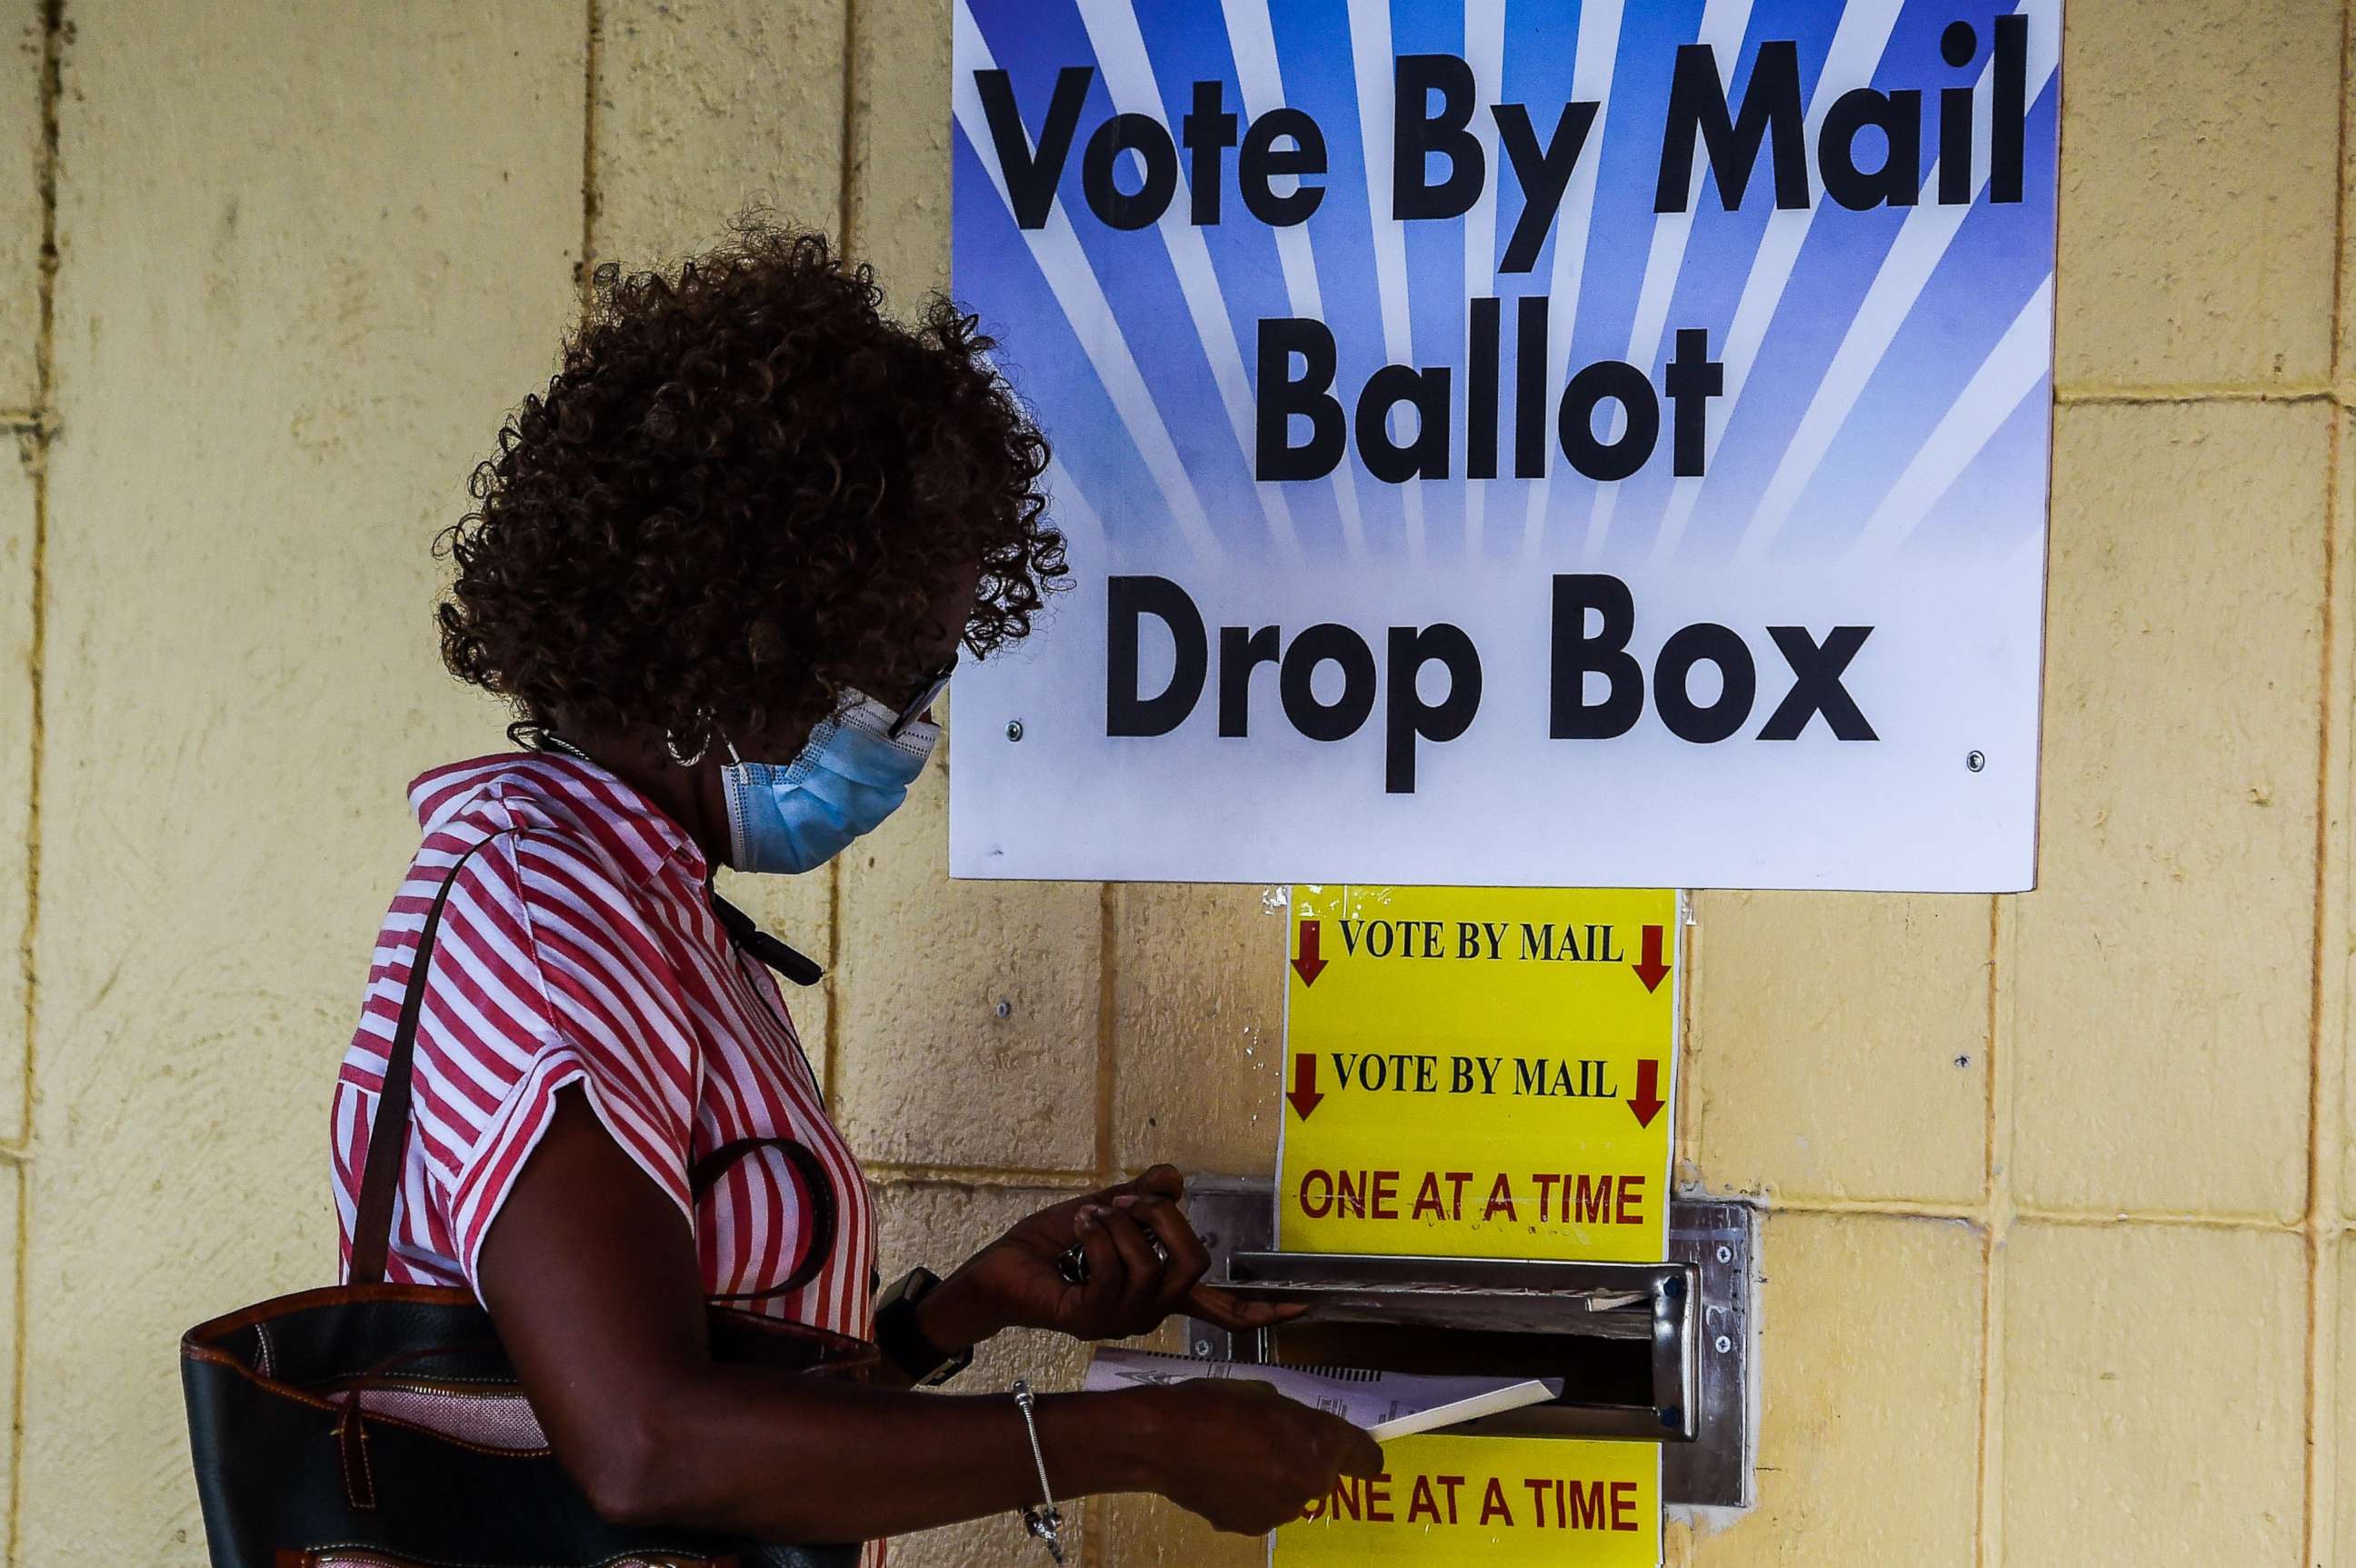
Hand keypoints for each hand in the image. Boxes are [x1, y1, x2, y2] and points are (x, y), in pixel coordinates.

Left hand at [921, 1166, 1304, 1348]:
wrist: (999, 1268)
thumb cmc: (1051, 1246)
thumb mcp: (1107, 1210)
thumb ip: (1144, 1196)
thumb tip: (1176, 1178)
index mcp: (1160, 1290)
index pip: (1220, 1308)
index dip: (1260, 1309)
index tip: (1303, 1308)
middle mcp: (1148, 1312)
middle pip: (1193, 1264)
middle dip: (1162, 1219)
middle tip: (1125, 1201)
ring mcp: (1120, 1321)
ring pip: (1149, 1265)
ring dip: (1119, 1224)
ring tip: (1091, 1215)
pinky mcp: (1089, 1320)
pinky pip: (1113, 1270)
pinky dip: (1097, 1234)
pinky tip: (1079, 1226)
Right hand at [1141, 1380, 1385, 1534]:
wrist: (1164, 1440)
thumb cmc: (1215, 1405)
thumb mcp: (1266, 1396)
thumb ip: (1297, 1421)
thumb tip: (1303, 1435)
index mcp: (1320, 1442)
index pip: (1365, 1458)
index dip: (1363, 1456)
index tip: (1364, 1458)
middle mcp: (1310, 1482)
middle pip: (1322, 1475)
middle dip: (1304, 1461)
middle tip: (1268, 1440)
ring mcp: (1281, 1511)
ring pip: (1291, 1493)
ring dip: (1275, 1479)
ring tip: (1236, 1457)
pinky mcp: (1253, 1528)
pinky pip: (1263, 1508)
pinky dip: (1250, 1496)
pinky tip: (1223, 1476)